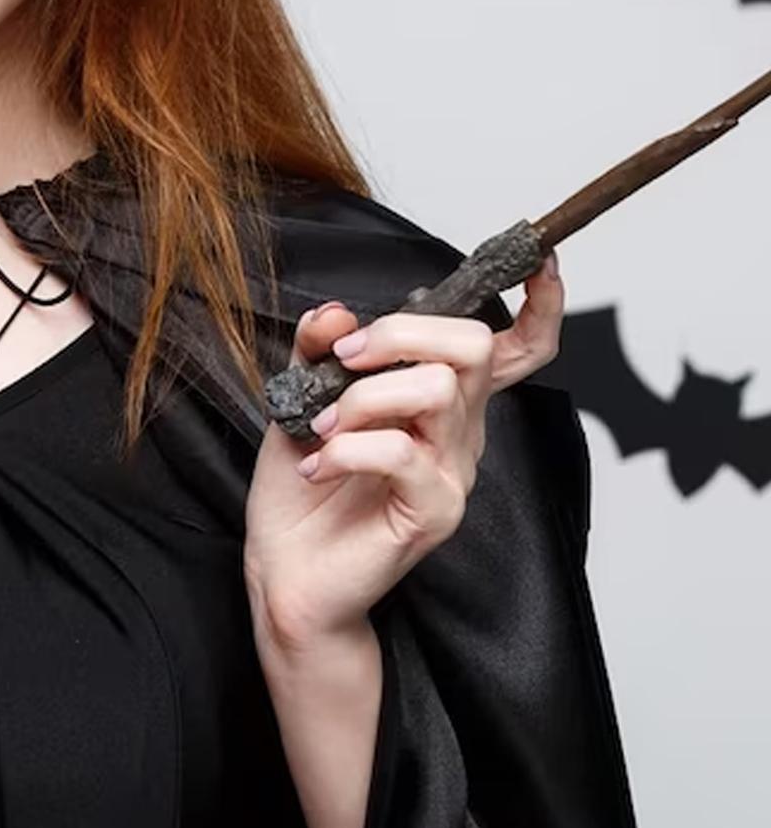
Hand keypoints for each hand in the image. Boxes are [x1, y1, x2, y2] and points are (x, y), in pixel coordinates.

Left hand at [244, 254, 564, 651]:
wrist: (285, 567)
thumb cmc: (302, 485)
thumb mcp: (301, 395)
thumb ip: (322, 347)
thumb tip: (340, 312)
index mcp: (440, 399)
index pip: (513, 349)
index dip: (539, 306)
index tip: (542, 261)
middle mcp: (460, 431)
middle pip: (471, 346)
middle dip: (402, 332)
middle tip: (344, 357)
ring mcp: (454, 473)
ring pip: (436, 390)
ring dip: (362, 396)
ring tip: (320, 427)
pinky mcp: (435, 512)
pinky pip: (401, 452)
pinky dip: (345, 447)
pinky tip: (316, 464)